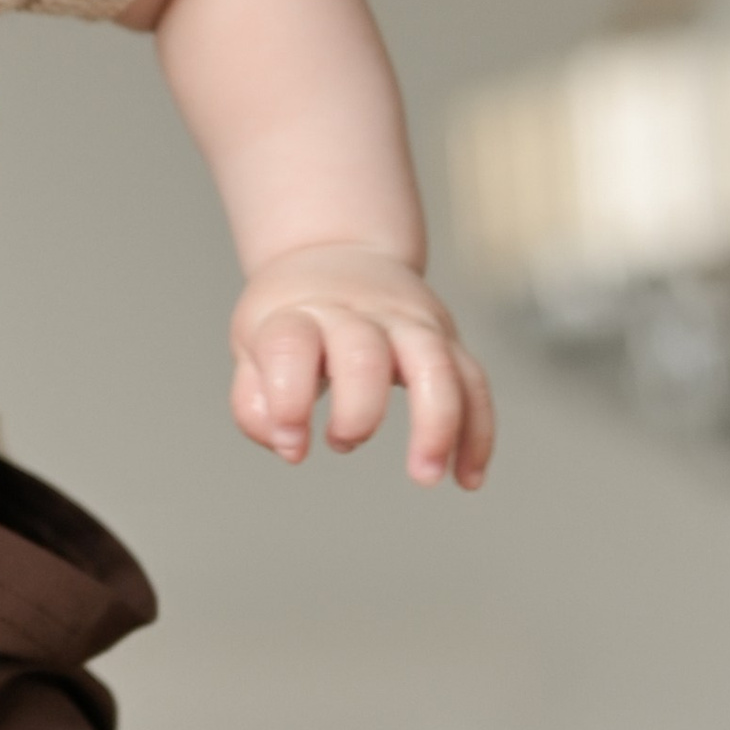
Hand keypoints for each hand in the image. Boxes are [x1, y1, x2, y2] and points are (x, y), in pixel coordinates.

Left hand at [230, 246, 493, 489]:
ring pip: (436, 366)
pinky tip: (467, 477)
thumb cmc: (293, 314)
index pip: (290, 346)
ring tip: (426, 476)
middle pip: (365, 354)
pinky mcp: (446, 338)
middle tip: (343, 443)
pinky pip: (472, 383)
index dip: (288, 398)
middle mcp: (358, 313)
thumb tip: (289, 446)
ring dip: (437, 424)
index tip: (290, 438)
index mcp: (299, 313)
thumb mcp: (252, 344)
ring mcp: (408, 322)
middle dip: (358, 410)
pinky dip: (476, 432)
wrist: (339, 251)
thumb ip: (255, 402)